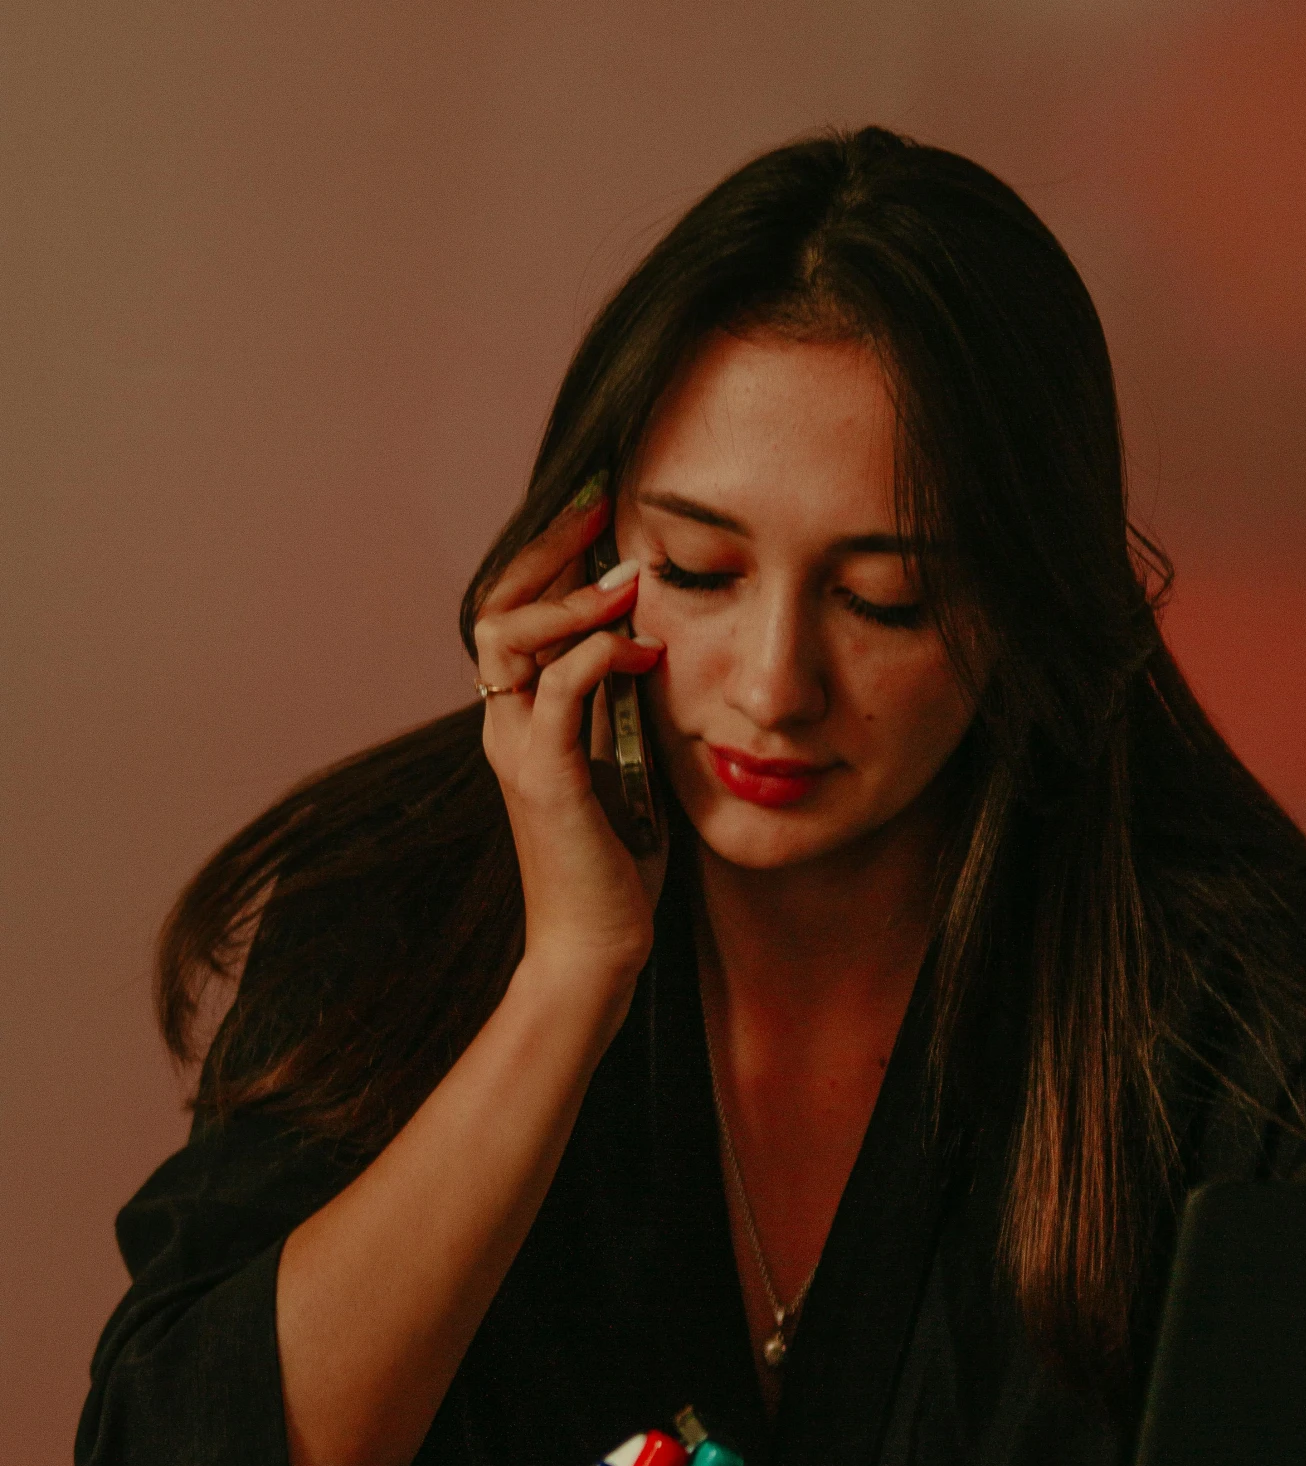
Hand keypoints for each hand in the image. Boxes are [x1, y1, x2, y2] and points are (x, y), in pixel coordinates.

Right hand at [474, 490, 665, 1016]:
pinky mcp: (546, 778)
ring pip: (509, 637)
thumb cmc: (617, 863)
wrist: (596, 949)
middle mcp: (505, 727)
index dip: (546, 561)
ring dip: (572, 600)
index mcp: (519, 720)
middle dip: (546, 552)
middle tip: (600, 516)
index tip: (596, 518)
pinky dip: (599, 655)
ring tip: (628, 584)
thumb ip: (622, 706)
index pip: (511, 616)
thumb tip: (650, 641)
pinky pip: (558, 690)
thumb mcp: (623, 762)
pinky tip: (644, 649)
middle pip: (495, 608)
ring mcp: (517, 751)